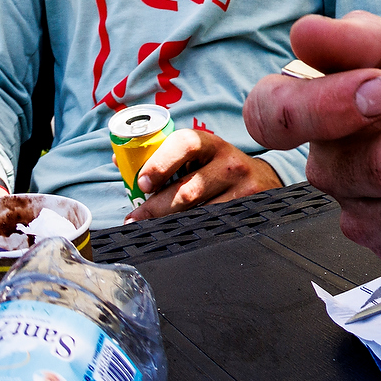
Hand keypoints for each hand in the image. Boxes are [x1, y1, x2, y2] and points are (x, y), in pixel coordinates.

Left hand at [123, 127, 283, 221]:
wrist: (262, 178)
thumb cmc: (214, 167)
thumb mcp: (196, 154)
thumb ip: (162, 157)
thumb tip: (118, 161)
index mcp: (210, 144)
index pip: (186, 144)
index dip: (161, 163)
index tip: (142, 183)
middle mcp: (229, 163)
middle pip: (189, 189)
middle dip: (157, 207)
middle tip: (135, 220)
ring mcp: (243, 187)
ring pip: (200, 213)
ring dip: (171, 224)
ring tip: (150, 231)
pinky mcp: (250, 208)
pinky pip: (214, 226)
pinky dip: (193, 232)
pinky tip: (179, 236)